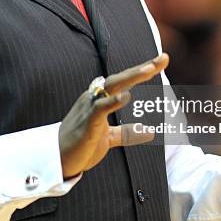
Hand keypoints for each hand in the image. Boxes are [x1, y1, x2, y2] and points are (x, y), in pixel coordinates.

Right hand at [59, 53, 168, 178]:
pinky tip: (126, 96)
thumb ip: (125, 133)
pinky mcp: (87, 123)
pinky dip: (113, 101)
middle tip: (162, 59)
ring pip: (112, 87)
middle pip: (120, 78)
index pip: (124, 82)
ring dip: (131, 77)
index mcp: (99, 99)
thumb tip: (148, 132)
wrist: (57, 160)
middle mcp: (94, 98)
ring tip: (149, 70)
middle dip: (142, 69)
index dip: (143, 71)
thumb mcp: (108, 137)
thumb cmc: (80, 146)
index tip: (163, 60)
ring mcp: (90, 108)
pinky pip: (100, 108)